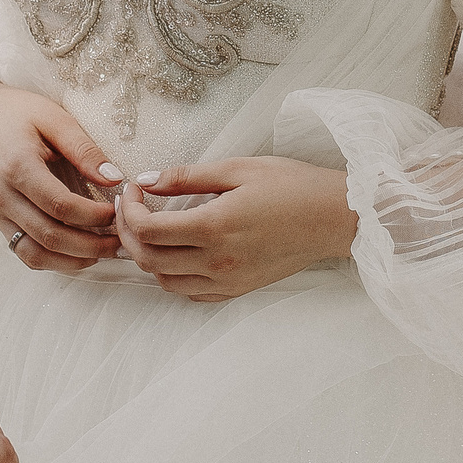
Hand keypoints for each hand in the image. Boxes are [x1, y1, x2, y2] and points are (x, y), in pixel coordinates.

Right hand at [0, 84, 123, 273]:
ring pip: (36, 253)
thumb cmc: (20, 113)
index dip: (94, 216)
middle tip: (121, 241)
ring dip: (73, 260)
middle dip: (91, 245)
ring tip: (105, 252)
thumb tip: (115, 179)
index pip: (60, 205)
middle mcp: (3, 196)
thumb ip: (85, 149)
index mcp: (18, 167)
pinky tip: (80, 254)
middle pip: (50, 236)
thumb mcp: (56, 119)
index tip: (119, 211)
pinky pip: (25, 252)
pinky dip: (54, 260)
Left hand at [113, 157, 357, 300]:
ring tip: (148, 230)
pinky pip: (190, 294)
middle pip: (148, 258)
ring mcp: (227, 280)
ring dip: (146, 257)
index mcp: (214, 227)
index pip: (148, 229)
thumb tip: (148, 181)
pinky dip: (172, 276)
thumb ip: (188, 177)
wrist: (334, 217)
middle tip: (130, 208)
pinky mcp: (237, 289)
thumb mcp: (238, 169)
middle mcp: (216, 261)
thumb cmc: (292, 186)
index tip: (133, 189)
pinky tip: (176, 253)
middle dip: (127, 232)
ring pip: (164, 281)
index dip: (129, 208)